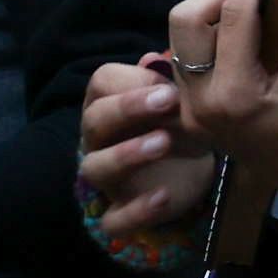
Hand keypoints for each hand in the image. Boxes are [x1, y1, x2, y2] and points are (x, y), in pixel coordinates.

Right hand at [81, 52, 209, 265]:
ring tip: (164, 142)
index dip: (132, 81)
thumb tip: (159, 57)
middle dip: (128, 108)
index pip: (101, 83)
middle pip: (94, 120)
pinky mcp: (119, 214)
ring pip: (96, 167)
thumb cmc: (173, 127)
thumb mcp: (177, 102)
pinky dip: (136, 211)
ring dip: (127, 154)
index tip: (169, 83)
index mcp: (108, 105)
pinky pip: (114, 219)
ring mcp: (107, 180)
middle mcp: (99, 140)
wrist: (182, 177)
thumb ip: (170, 78)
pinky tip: (164, 197)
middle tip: (168, 100)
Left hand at [159, 0, 277, 232]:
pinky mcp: (192, 110)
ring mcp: (190, 109)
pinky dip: (212, 36)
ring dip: (214, 13)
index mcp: (234, 97)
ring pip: (182, 36)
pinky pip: (188, 57)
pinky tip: (247, 38)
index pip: (234, 13)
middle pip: (186, 19)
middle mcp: (200, 103)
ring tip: (258, 14)